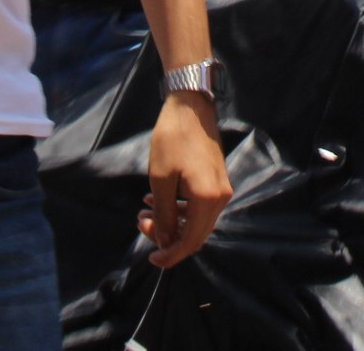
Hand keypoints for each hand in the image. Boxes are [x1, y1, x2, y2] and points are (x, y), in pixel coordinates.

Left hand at [141, 89, 231, 267]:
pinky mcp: (217, 180)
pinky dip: (181, 210)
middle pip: (196, 235)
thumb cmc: (172, 139)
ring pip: (197, 221)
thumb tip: (165, 242)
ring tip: (145, 214)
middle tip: (142, 225)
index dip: (170, 255)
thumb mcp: (160, 179)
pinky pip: (200, 206)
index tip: (151, 258)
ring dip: (173, 223)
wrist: (191, 105)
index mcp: (207, 199)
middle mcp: (220, 197)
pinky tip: (158, 201)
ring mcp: (221, 188)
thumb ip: (163, 214)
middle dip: (168, 238)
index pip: (190, 241)